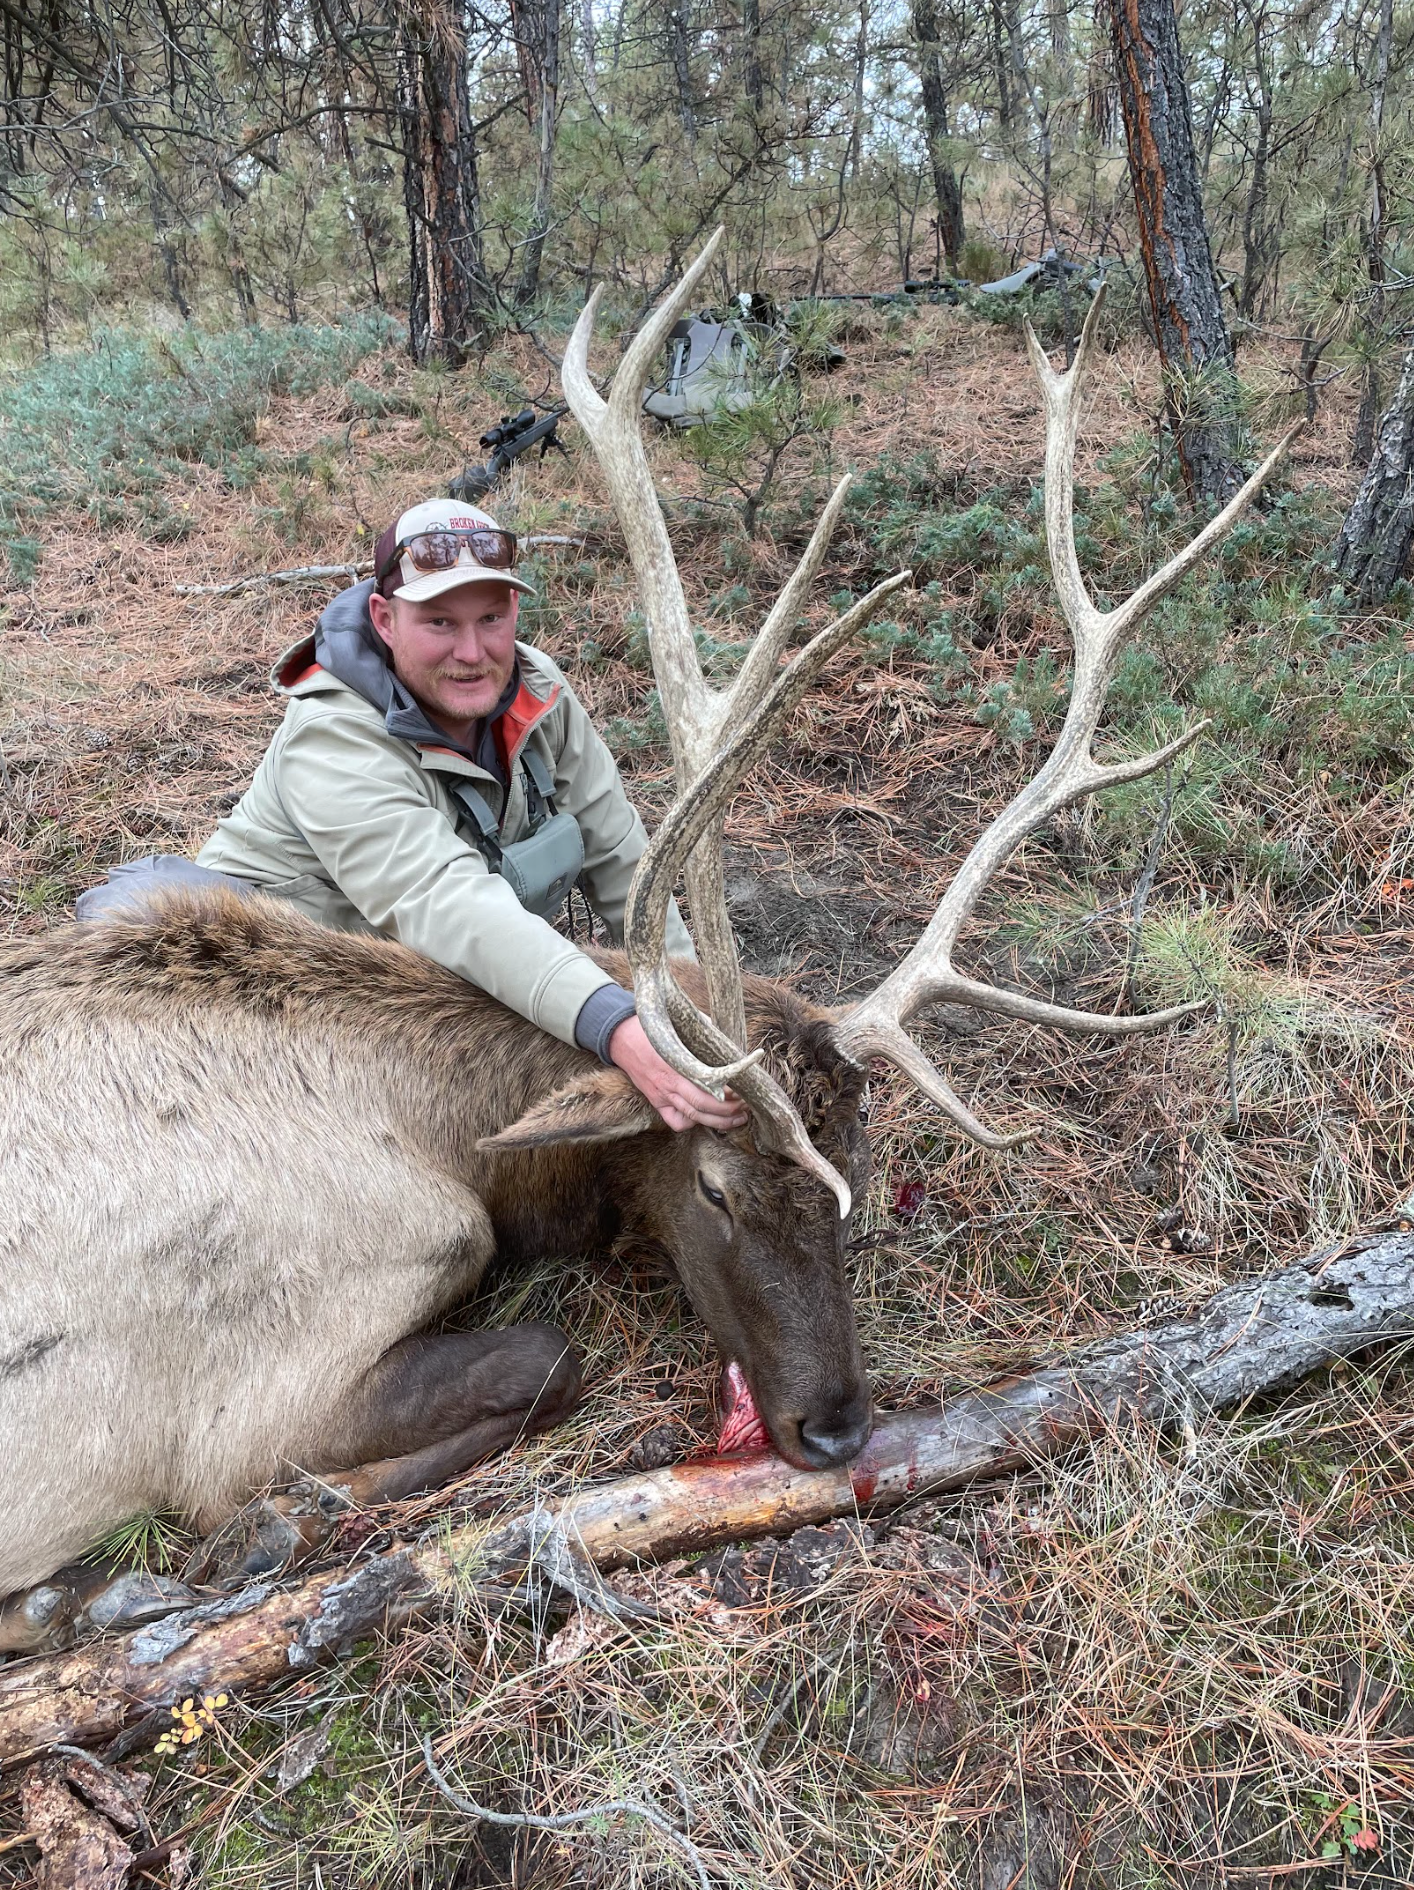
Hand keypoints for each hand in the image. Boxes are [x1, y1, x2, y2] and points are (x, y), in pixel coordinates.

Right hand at [608, 1016, 749, 1133]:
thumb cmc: (654, 1027)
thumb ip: (704, 1034)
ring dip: (720, 1122)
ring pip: (694, 1118)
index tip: (745, 1089)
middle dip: (730, 1111)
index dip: (729, 1093)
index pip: (707, 1086)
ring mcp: (662, 1096)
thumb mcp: (681, 1024)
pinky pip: (676, 1122)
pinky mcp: (656, 1102)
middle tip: (747, 1105)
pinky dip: (693, 1124)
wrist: (621, 1036)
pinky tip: (705, 1118)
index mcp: (677, 1065)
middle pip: (704, 1107)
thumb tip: (727, 1043)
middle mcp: (669, 1085)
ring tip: (739, 1118)